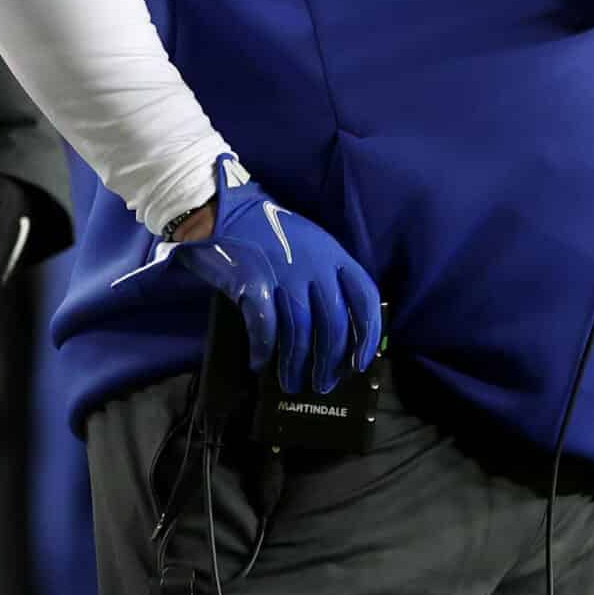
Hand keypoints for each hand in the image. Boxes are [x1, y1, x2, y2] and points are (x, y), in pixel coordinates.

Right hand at [170, 154, 383, 396]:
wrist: (225, 210)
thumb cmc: (271, 232)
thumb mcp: (313, 246)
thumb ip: (328, 277)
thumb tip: (338, 326)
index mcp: (336, 256)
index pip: (366, 298)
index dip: (368, 334)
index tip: (362, 362)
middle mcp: (316, 266)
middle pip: (334, 324)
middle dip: (330, 361)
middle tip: (323, 384)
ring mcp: (285, 274)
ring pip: (301, 331)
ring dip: (297, 363)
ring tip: (292, 382)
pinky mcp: (253, 283)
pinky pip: (265, 326)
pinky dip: (265, 349)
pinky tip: (261, 363)